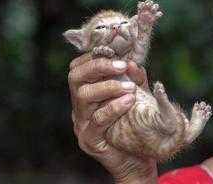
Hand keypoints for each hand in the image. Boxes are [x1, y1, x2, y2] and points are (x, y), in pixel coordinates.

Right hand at [68, 53, 156, 182]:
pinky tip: (129, 101)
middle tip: (121, 65)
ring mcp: (81, 123)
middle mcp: (79, 106)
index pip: (78, 68)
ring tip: (129, 88)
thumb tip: (132, 62)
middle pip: (75, 77)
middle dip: (98, 66)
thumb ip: (134, 79)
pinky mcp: (88, 139)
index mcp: (86, 93)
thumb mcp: (136, 96)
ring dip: (108, 87)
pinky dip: (113, 107)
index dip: (93, 56)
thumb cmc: (134, 126)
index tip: (116, 53)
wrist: (137, 160)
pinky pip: (97, 120)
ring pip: (83, 95)